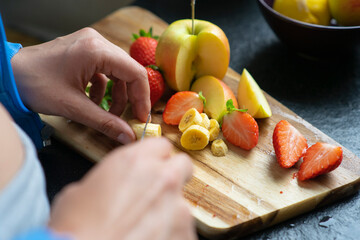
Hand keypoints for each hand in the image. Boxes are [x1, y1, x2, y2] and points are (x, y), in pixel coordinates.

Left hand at [11, 27, 149, 143]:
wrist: (8, 74)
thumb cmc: (34, 84)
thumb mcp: (73, 107)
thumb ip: (105, 122)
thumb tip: (128, 136)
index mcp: (96, 50)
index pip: (135, 73)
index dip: (143, 97)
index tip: (141, 117)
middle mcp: (96, 42)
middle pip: (128, 72)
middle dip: (130, 97)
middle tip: (129, 118)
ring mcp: (89, 44)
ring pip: (117, 72)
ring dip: (116, 95)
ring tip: (108, 114)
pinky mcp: (83, 51)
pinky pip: (104, 70)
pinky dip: (104, 88)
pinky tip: (94, 102)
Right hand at [48, 138, 196, 239]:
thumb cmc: (76, 229)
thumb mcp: (81, 191)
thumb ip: (109, 180)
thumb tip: (112, 187)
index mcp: (137, 162)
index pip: (162, 145)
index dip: (156, 157)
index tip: (152, 166)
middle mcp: (163, 179)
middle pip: (182, 166)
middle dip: (172, 176)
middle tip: (157, 193)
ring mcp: (178, 209)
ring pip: (182, 202)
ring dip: (168, 211)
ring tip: (145, 227)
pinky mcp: (185, 235)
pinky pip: (183, 230)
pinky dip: (171, 234)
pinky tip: (150, 239)